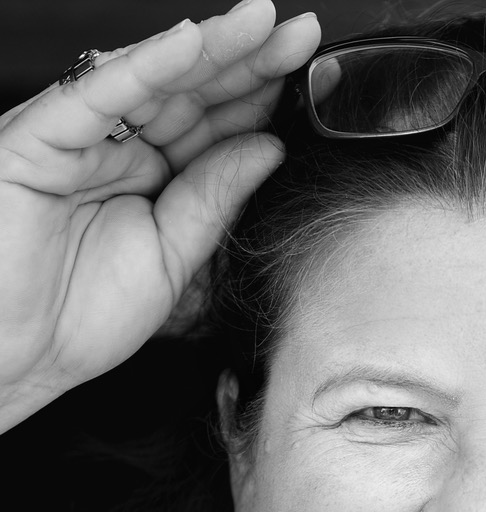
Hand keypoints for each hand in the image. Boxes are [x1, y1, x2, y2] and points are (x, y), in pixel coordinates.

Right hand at [0, 0, 321, 430]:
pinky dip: (146, 67)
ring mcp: (81, 138)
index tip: (308, 74)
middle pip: (194, 93)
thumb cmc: (82, 316)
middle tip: (300, 33)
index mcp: (154, 176)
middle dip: (249, 61)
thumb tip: (268, 148)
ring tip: (264, 26)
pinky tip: (193, 44)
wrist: (17, 357)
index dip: (261, 97)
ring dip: (211, 49)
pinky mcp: (40, 138)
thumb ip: (215, 199)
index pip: (216, 125)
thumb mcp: (175, 257)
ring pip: (154, 81)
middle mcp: (119, 147)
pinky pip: (98, 95)